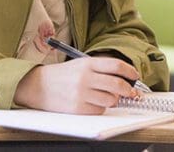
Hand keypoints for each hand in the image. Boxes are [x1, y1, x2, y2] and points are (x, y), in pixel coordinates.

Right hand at [14, 57, 140, 114]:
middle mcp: (85, 77)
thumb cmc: (62, 75)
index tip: (134, 75)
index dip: (129, 70)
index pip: (115, 65)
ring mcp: (82, 93)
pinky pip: (99, 110)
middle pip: (117, 84)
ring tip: (105, 96)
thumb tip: (122, 77)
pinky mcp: (78, 108)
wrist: (39, 85)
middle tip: (130, 91)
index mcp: (87, 63)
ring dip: (113, 99)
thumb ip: (99, 69)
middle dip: (128, 89)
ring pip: (111, 100)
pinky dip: (100, 108)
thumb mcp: (80, 64)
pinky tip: (92, 102)